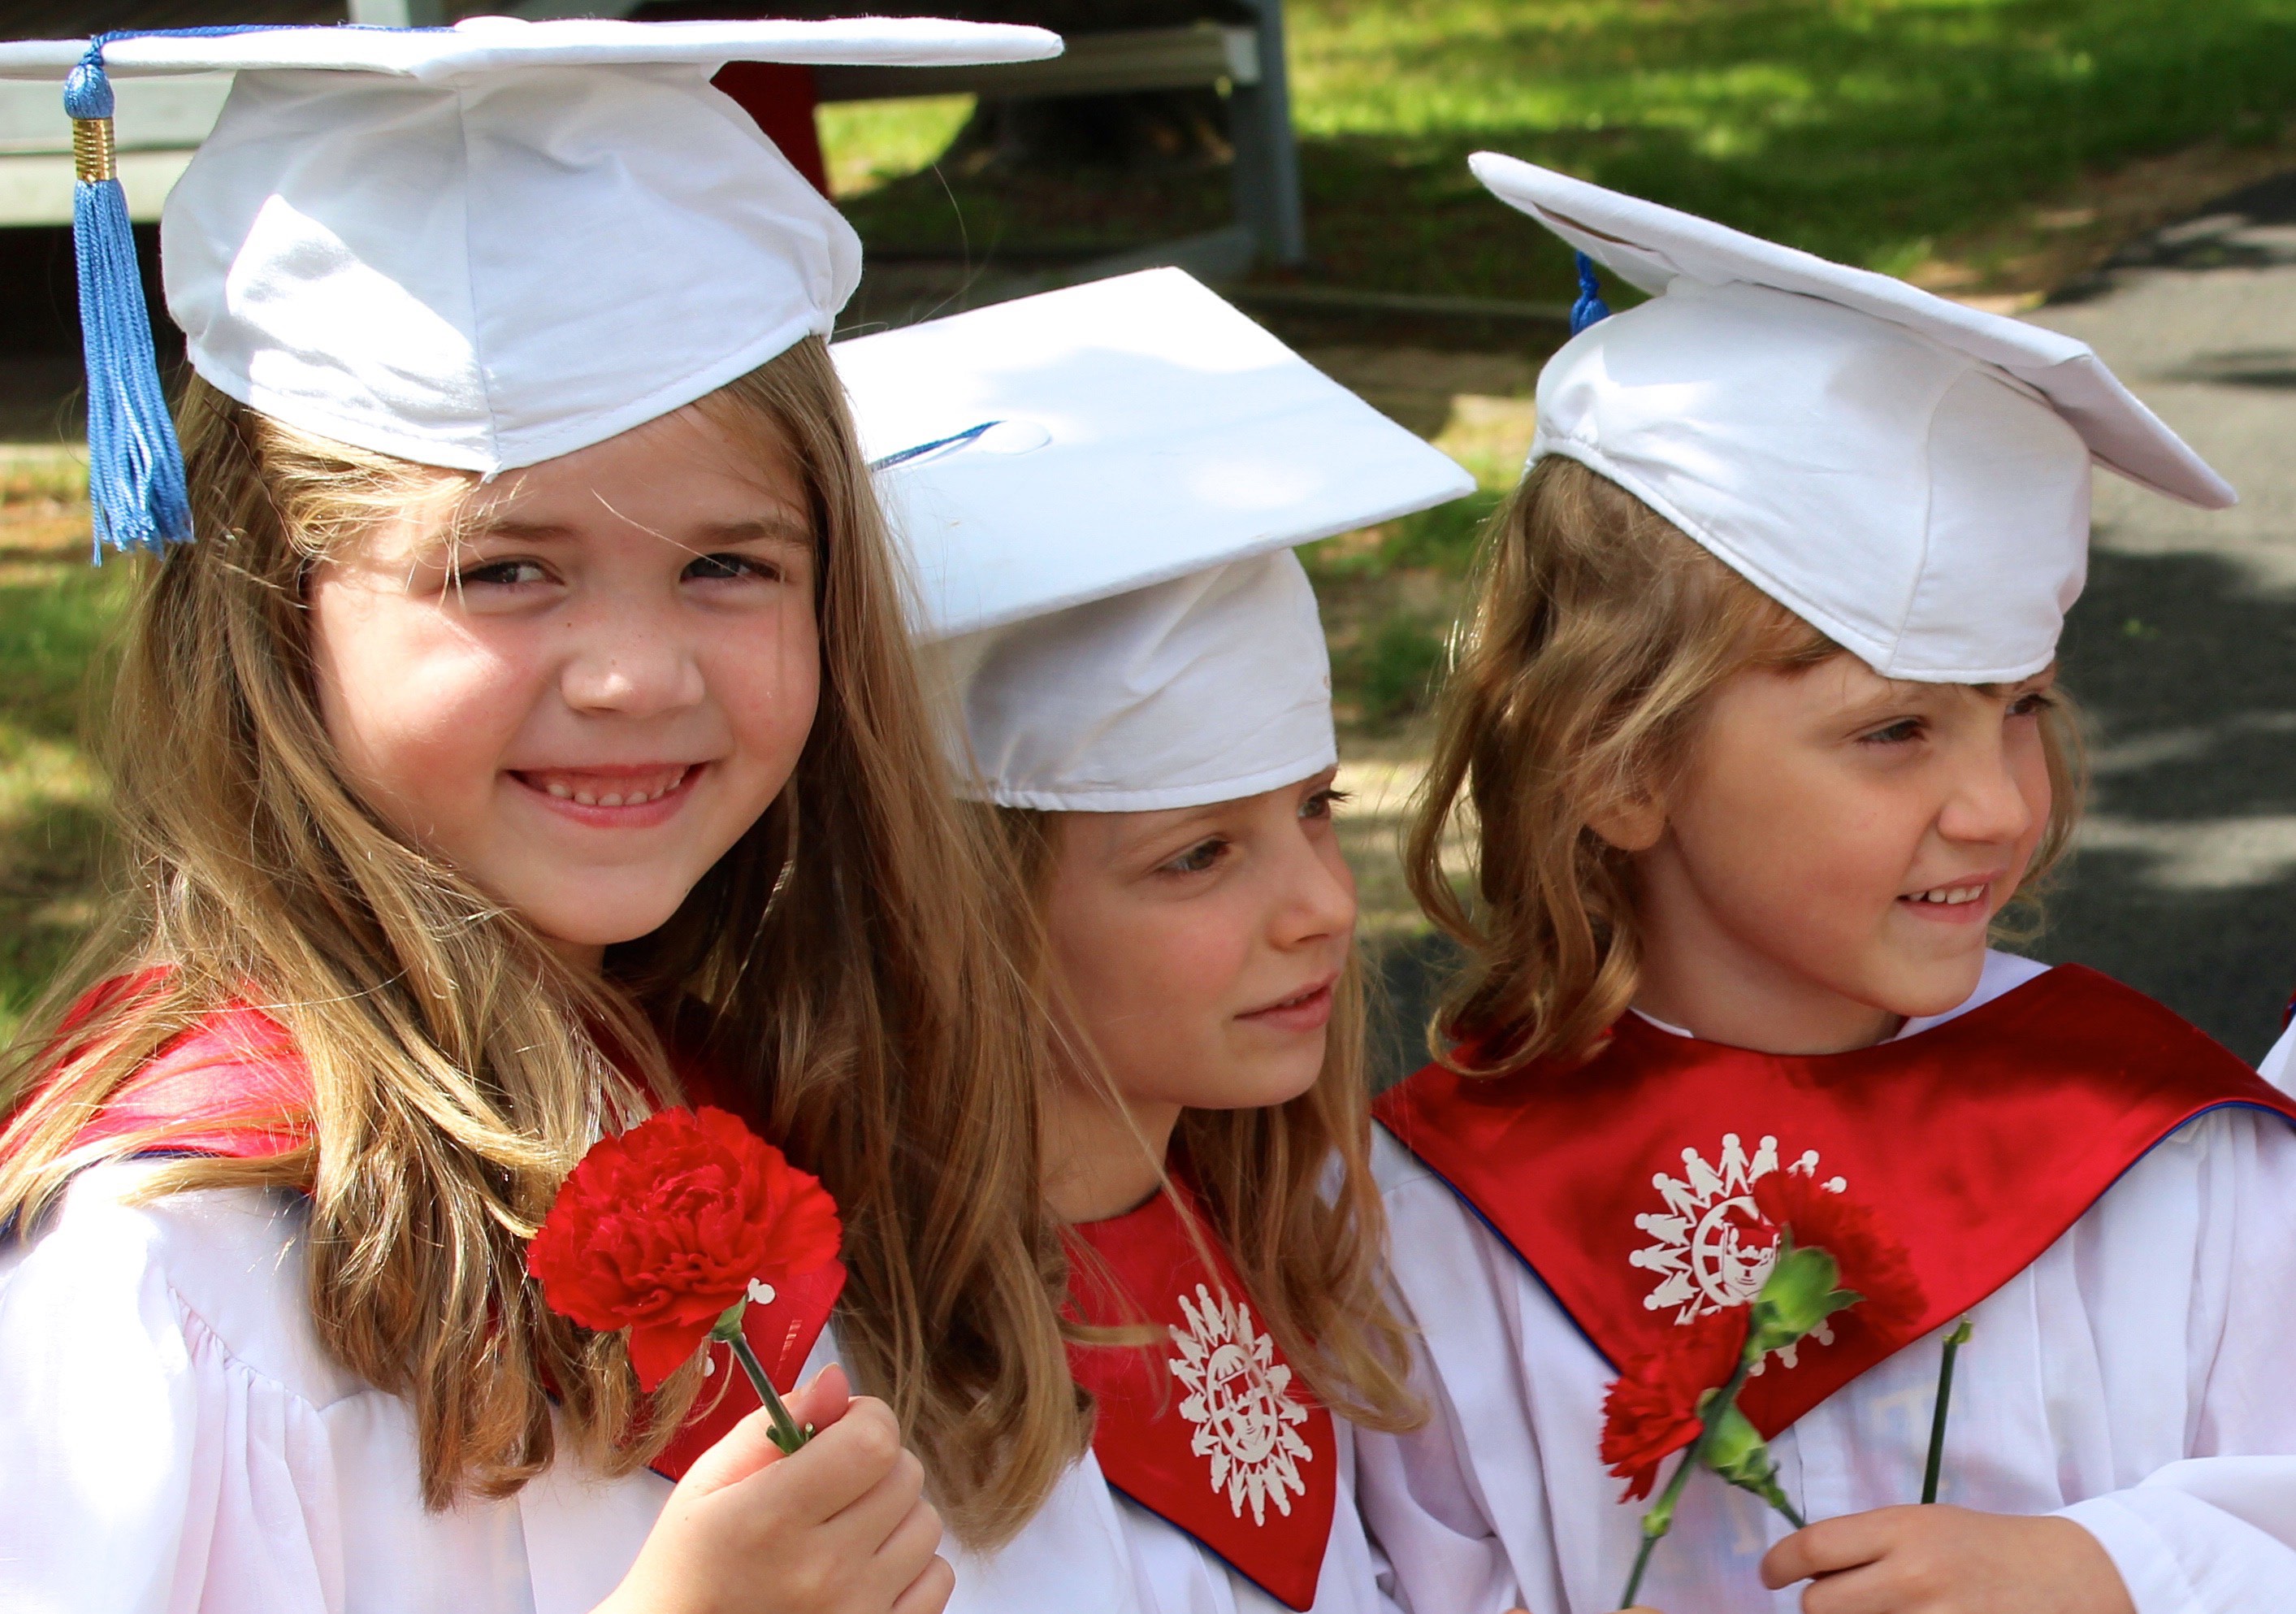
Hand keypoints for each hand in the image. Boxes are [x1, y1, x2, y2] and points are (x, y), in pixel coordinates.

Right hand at [598, 1365, 952, 1613]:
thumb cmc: (689, 1566)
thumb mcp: (707, 1485)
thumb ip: (772, 1425)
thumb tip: (838, 1380)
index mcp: (771, 1520)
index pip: (873, 1441)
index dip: (865, 1418)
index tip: (839, 1427)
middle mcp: (821, 1571)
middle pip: (905, 1475)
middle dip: (875, 1463)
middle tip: (832, 1484)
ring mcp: (856, 1611)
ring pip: (927, 1524)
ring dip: (895, 1515)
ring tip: (844, 1530)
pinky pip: (938, 1579)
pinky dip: (911, 1566)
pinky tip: (865, 1569)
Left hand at [1761, 1505, 2132, 1613]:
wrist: (2068, 1579)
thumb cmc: (1984, 1549)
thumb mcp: (1923, 1526)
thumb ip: (1866, 1545)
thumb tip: (1805, 1571)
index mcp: (1902, 1531)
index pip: (1811, 1548)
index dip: (1777, 1565)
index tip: (1770, 1575)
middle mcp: (1913, 1577)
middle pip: (1819, 1607)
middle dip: (1817, 1607)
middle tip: (1833, 1602)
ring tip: (1878, 1612)